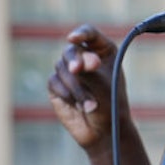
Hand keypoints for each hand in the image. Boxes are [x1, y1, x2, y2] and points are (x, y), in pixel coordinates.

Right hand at [47, 24, 129, 151]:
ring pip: (62, 68)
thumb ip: (89, 71)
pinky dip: (66, 93)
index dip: (81, 34)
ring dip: (75, 87)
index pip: (89, 34)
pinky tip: (77, 105)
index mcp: (102, 51)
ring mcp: (69, 71)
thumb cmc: (110, 105)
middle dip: (74, 61)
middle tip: (77, 70)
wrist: (103, 131)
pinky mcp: (57, 85)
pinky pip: (54, 81)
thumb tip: (76, 63)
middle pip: (71, 50)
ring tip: (90, 104)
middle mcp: (85, 57)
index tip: (73, 39)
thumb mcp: (103, 85)